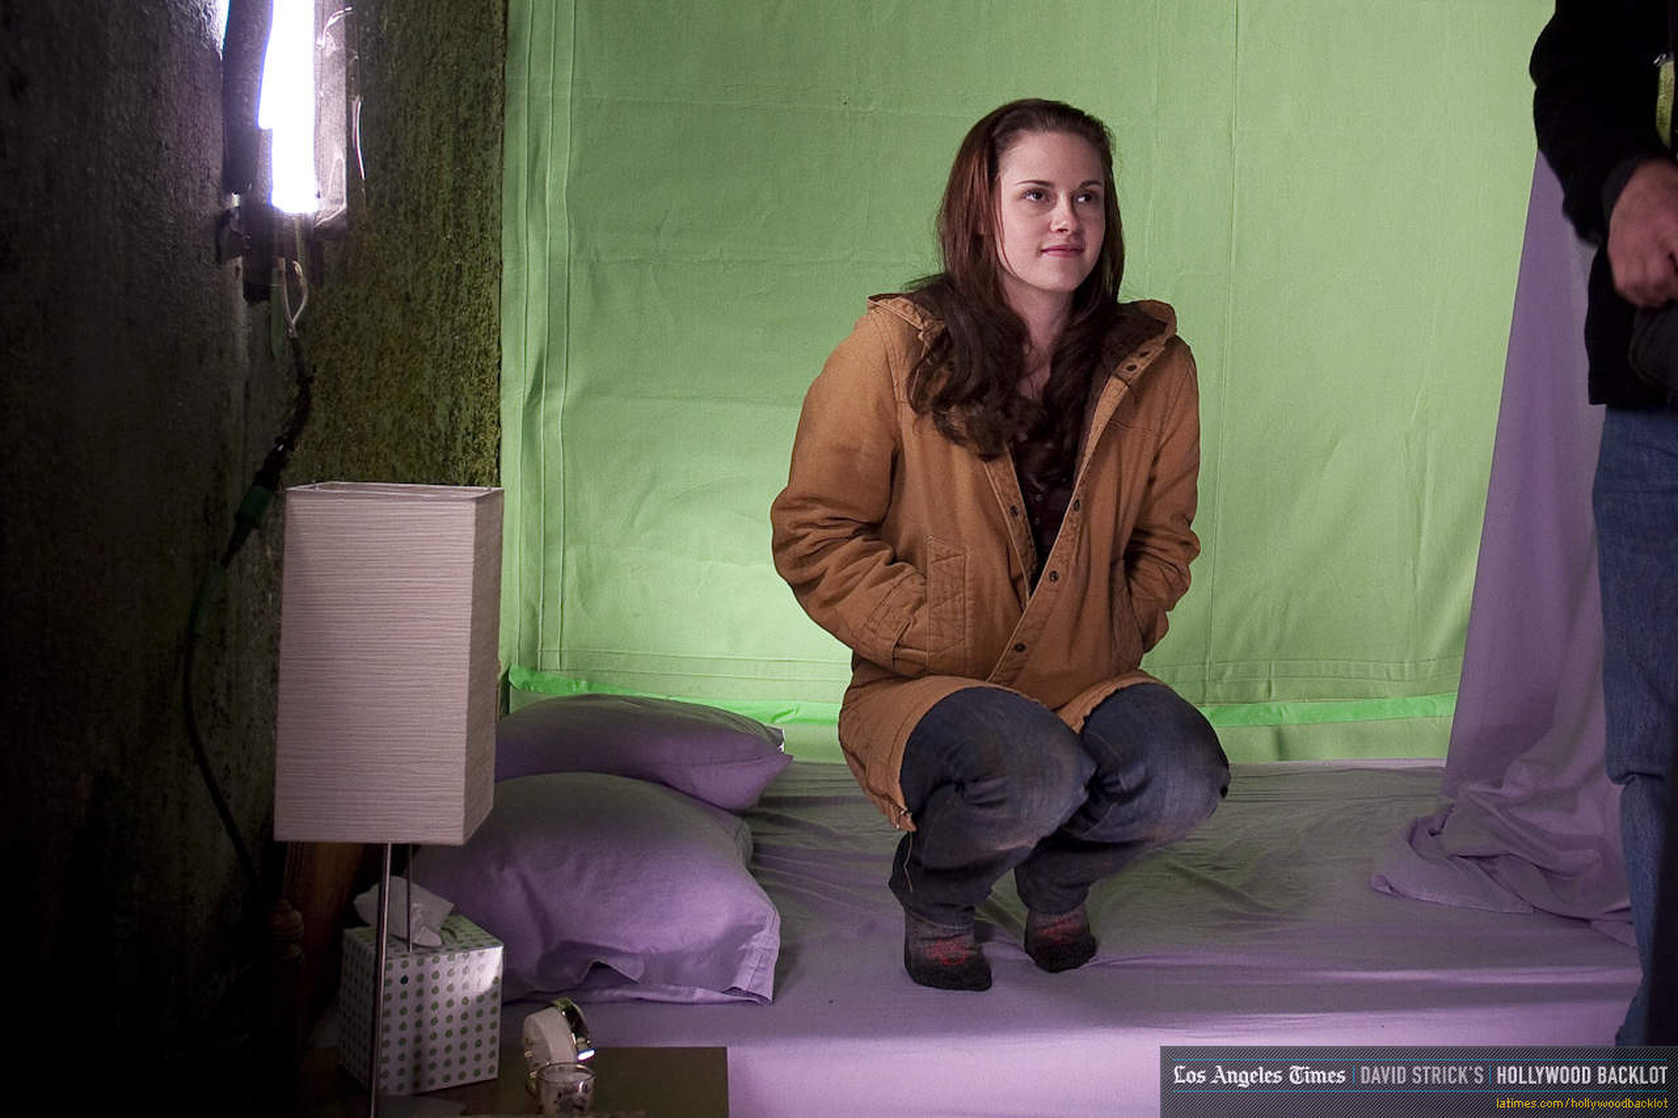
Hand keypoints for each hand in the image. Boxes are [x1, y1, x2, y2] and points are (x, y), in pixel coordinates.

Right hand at [1608, 159, 1677, 306]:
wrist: (1636, 185)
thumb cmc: (1670, 194)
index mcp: (1670, 224)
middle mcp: (1646, 239)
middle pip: (1659, 279)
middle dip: (1675, 291)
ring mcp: (1627, 249)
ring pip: (1640, 286)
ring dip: (1658, 296)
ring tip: (1669, 294)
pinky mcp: (1616, 255)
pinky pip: (1623, 286)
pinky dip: (1638, 296)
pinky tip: (1652, 295)